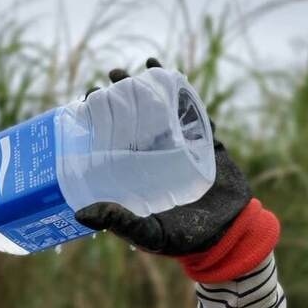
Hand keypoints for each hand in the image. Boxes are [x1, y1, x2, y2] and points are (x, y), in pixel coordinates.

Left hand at [73, 58, 252, 255]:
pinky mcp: (205, 144)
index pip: (111, 142)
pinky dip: (185, 93)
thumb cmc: (183, 240)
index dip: (98, 122)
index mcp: (135, 176)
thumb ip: (119, 223)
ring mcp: (180, 149)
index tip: (85, 102)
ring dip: (150, 87)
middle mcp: (154, 159)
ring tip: (137, 67)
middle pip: (134, 120)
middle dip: (122, 97)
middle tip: (110, 76)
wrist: (228, 237)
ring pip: (162, 111)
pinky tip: (173, 74)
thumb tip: (79, 214)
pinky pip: (195, 114)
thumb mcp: (148, 233)